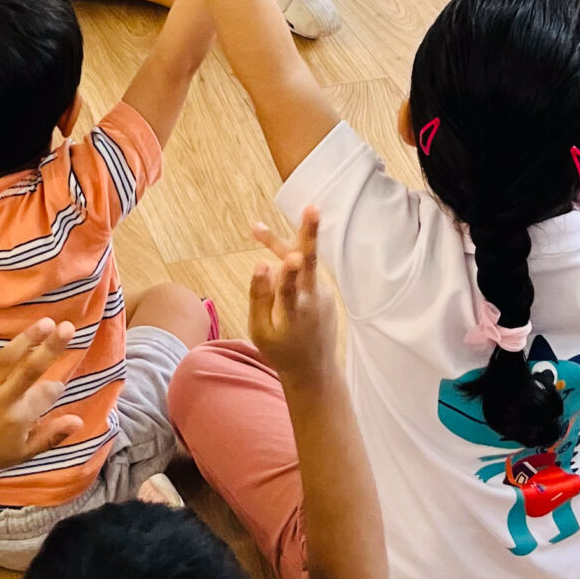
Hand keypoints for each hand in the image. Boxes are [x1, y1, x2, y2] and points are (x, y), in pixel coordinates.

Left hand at [0, 318, 83, 476]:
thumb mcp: (25, 452)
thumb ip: (52, 435)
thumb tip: (79, 420)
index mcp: (19, 418)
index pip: (47, 394)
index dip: (55, 388)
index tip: (57, 387)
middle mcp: (3, 399)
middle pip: (30, 370)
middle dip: (51, 348)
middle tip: (69, 328)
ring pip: (6, 358)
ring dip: (26, 338)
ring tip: (46, 322)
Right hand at [248, 207, 337, 390]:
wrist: (315, 370)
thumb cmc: (280, 350)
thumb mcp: (260, 331)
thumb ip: (259, 298)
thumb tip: (261, 264)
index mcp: (293, 315)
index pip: (291, 291)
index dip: (288, 274)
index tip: (288, 258)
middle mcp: (312, 301)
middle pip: (311, 262)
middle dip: (310, 235)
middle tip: (312, 208)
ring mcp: (322, 294)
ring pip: (301, 262)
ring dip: (279, 244)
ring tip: (255, 229)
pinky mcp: (325, 291)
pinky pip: (304, 273)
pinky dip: (290, 266)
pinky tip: (278, 268)